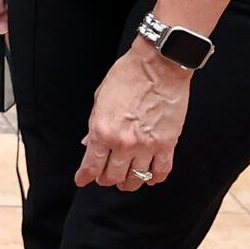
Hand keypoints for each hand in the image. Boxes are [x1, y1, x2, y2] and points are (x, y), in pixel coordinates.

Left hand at [78, 42, 188, 189]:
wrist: (158, 65)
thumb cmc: (126, 77)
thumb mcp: (100, 99)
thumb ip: (93, 125)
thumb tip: (88, 144)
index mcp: (102, 131)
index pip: (91, 166)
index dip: (84, 178)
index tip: (82, 181)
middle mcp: (124, 143)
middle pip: (112, 176)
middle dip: (105, 180)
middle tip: (105, 178)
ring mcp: (147, 145)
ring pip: (136, 178)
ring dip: (129, 183)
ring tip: (126, 181)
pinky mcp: (167, 143)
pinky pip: (161, 170)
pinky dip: (155, 178)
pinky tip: (150, 178)